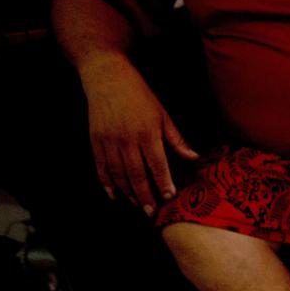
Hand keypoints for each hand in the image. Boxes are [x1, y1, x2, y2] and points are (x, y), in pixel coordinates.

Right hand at [80, 52, 198, 214]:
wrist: (107, 77)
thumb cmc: (140, 96)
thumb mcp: (163, 115)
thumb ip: (176, 140)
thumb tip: (194, 158)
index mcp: (147, 133)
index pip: (157, 164)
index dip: (163, 182)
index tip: (169, 196)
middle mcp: (126, 139)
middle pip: (136, 174)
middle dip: (145, 195)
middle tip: (152, 212)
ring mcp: (108, 141)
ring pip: (118, 174)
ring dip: (128, 193)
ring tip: (138, 207)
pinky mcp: (95, 140)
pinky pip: (100, 167)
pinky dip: (107, 183)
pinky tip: (115, 196)